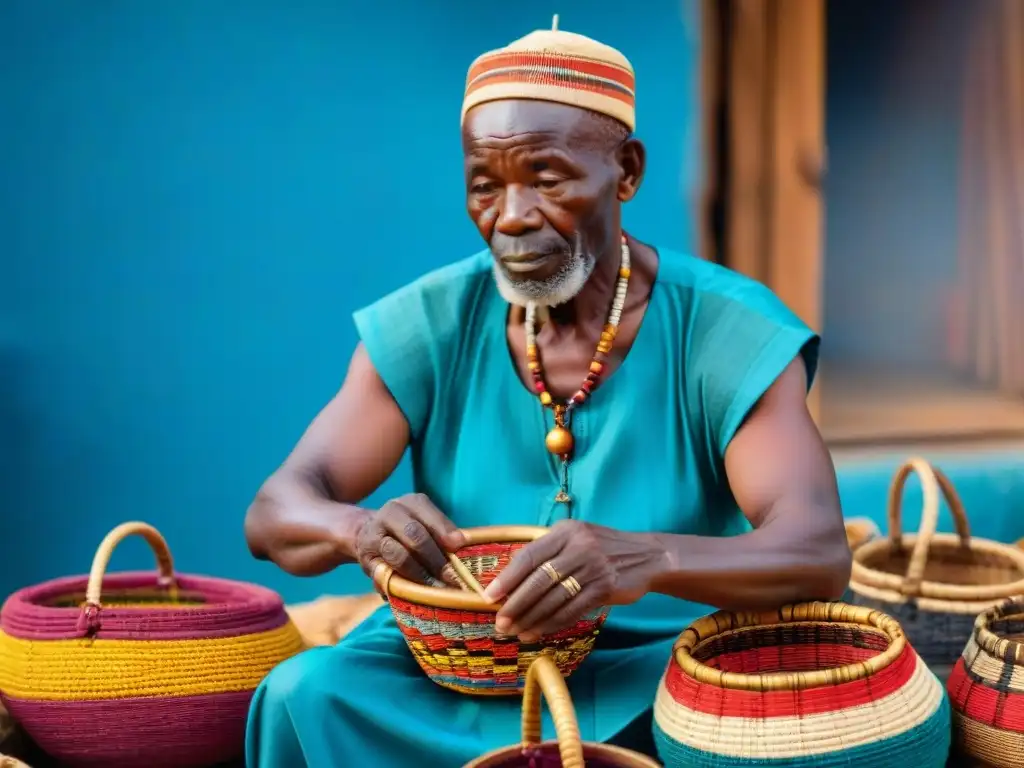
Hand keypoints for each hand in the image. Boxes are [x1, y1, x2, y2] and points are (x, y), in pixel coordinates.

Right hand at [356, 493, 465, 587]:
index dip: (444, 531)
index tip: (458, 546)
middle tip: (451, 577)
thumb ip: (442, 533)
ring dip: (420, 574)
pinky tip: (412, 593)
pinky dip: (400, 586)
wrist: (367, 532)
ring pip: (399, 556)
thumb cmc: (407, 531)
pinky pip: (384, 575)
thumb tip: (462, 545)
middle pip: (415, 535)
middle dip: (435, 558)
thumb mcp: (425, 523)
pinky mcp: (366, 560)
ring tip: (435, 588)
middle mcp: (390, 514)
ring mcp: (374, 536)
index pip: (429, 515)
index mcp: (410, 503)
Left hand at [483, 520, 666, 641]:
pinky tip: (537, 633)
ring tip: (514, 632)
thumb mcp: (576, 538)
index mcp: (565, 531)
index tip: (489, 596)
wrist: (647, 556)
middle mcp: (578, 547)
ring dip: (531, 619)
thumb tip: (510, 575)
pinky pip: (571, 610)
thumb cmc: (602, 548)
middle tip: (499, 623)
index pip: (529, 555)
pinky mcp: (605, 588)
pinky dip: (551, 624)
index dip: (507, 578)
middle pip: (538, 580)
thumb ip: (548, 551)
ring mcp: (593, 568)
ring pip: (553, 599)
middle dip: (515, 604)